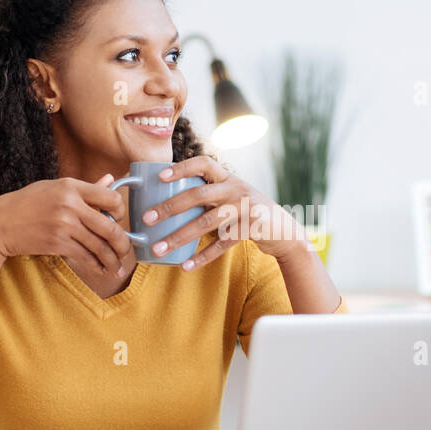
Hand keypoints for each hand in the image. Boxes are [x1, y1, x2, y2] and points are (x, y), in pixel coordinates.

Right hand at [0, 174, 134, 275]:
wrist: (0, 223)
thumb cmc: (28, 203)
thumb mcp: (54, 188)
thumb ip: (86, 187)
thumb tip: (111, 179)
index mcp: (71, 186)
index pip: (110, 197)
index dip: (120, 210)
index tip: (118, 219)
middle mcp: (70, 205)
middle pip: (110, 226)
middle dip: (123, 243)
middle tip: (126, 251)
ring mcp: (64, 225)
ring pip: (100, 246)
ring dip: (112, 260)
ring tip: (117, 267)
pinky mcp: (58, 243)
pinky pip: (85, 256)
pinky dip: (96, 264)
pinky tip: (101, 268)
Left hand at [141, 157, 305, 268]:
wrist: (283, 230)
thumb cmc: (248, 213)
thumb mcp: (232, 196)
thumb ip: (209, 196)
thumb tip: (169, 203)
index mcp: (228, 178)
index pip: (204, 163)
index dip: (182, 167)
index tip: (160, 176)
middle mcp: (236, 189)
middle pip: (199, 195)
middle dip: (170, 207)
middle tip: (147, 218)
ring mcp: (245, 208)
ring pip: (207, 222)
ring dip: (179, 237)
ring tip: (158, 248)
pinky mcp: (252, 228)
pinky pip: (222, 244)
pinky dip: (202, 257)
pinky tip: (186, 265)